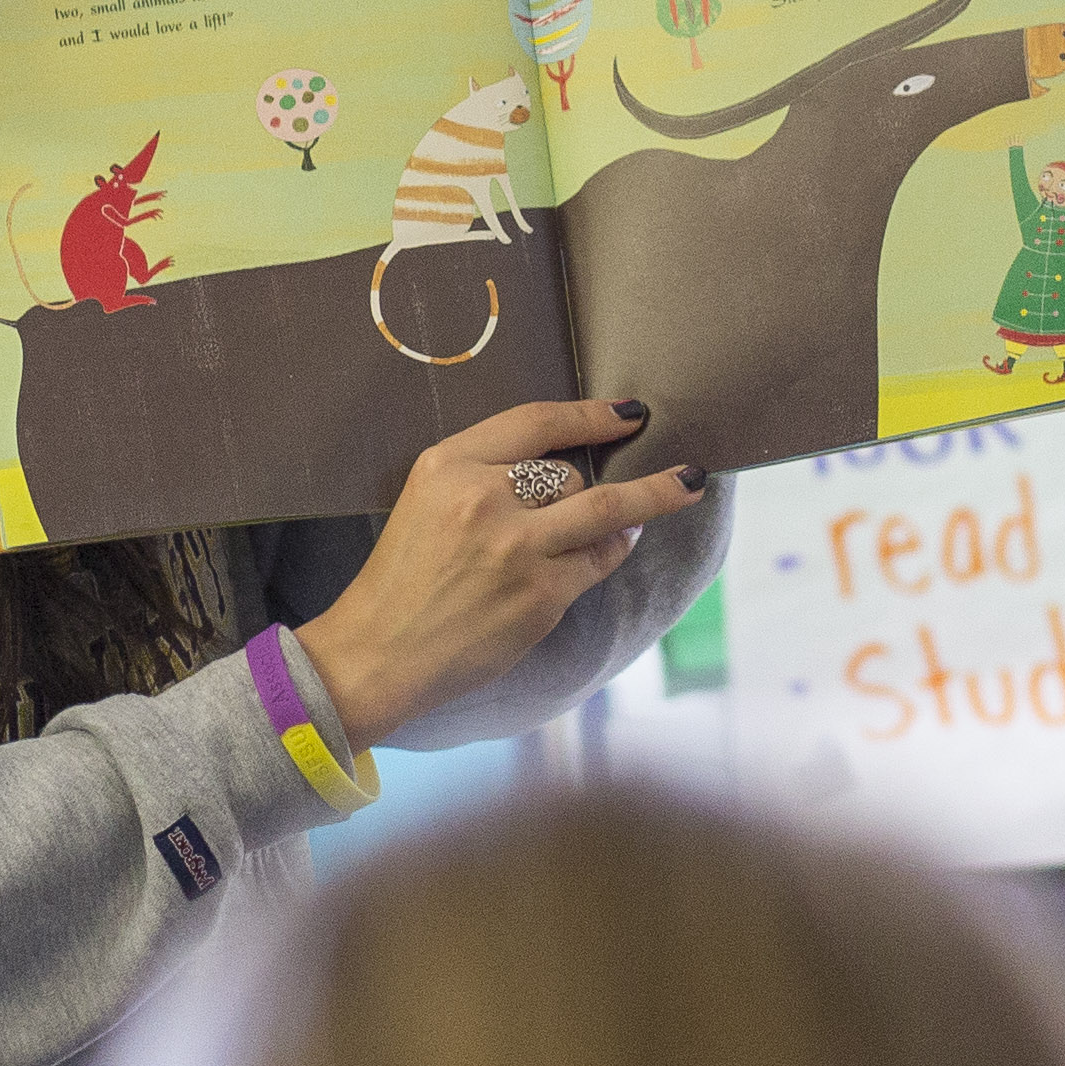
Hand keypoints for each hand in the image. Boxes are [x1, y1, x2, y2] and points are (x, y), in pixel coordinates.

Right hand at [294, 399, 699, 744]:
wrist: (379, 652)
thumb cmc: (403, 578)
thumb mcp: (426, 500)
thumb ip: (485, 475)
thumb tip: (565, 466)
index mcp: (447, 466)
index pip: (536, 422)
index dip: (592, 414)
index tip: (630, 413)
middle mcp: (483, 499)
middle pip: (570, 472)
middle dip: (591, 483)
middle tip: (617, 484)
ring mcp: (517, 549)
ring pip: (607, 508)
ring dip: (653, 497)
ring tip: (686, 486)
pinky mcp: (541, 594)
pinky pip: (599, 559)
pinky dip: (616, 547)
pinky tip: (621, 542)